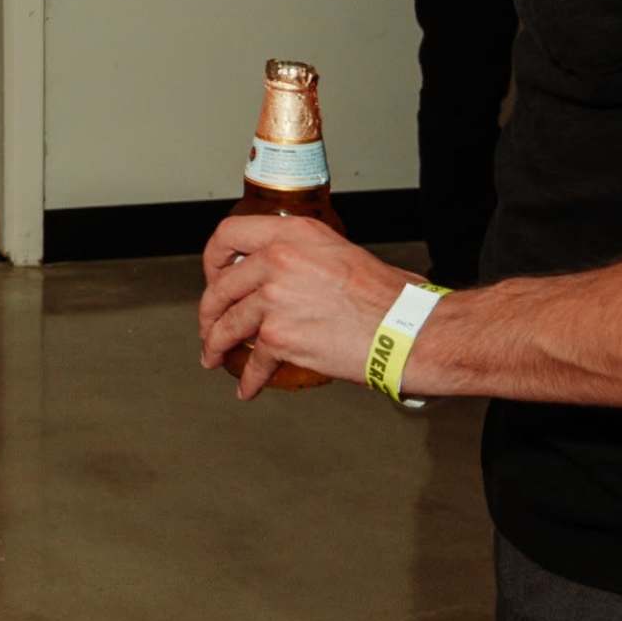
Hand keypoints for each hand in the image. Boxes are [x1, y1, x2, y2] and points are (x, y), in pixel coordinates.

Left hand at [195, 212, 417, 396]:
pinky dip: (248, 378)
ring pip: (228, 324)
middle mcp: (278, 261)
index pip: (229, 235)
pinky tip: (247, 386)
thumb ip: (301, 257)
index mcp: (293, 235)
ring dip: (216, 344)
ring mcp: (275, 299)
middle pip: (221, 287)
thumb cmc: (388, 297)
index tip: (213, 275)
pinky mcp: (280, 337)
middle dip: (210, 311)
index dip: (213, 258)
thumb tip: (275, 272)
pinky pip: (253, 360)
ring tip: (215, 356)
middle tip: (209, 325)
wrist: (411, 330)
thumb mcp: (340, 254)